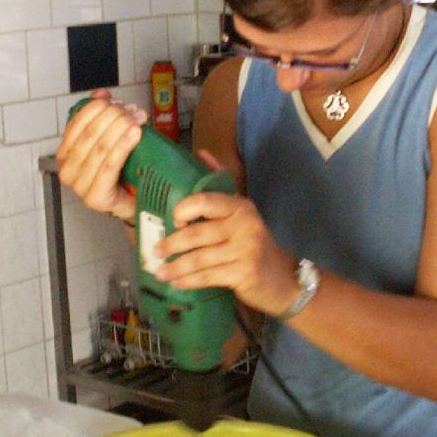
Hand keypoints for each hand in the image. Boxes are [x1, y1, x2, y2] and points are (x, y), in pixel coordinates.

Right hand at [54, 91, 146, 223]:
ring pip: (100, 148)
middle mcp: (67, 170)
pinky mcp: (95, 197)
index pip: (76, 122)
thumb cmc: (122, 171)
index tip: (117, 101)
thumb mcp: (110, 138)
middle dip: (113, 117)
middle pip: (90, 134)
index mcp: (65, 154)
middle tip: (132, 111)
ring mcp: (79, 186)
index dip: (97, 107)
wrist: (136, 202)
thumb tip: (101, 93)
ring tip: (137, 118)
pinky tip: (135, 133)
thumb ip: (102, 116)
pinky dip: (123, 146)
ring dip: (121, 128)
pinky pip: (110, 165)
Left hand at [154, 186, 299, 316]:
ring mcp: (246, 250)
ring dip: (175, 267)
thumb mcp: (242, 212)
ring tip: (160, 272)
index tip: (172, 221)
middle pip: (197, 233)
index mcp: (240, 206)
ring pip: (199, 258)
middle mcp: (245, 225)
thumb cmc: (253, 243)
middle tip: (156, 251)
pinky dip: (189, 281)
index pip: (205, 201)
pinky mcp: (244, 273)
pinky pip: (208, 277)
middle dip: (172, 243)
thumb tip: (202, 153)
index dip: (183, 210)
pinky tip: (176, 283)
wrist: (281, 278)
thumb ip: (221, 183)